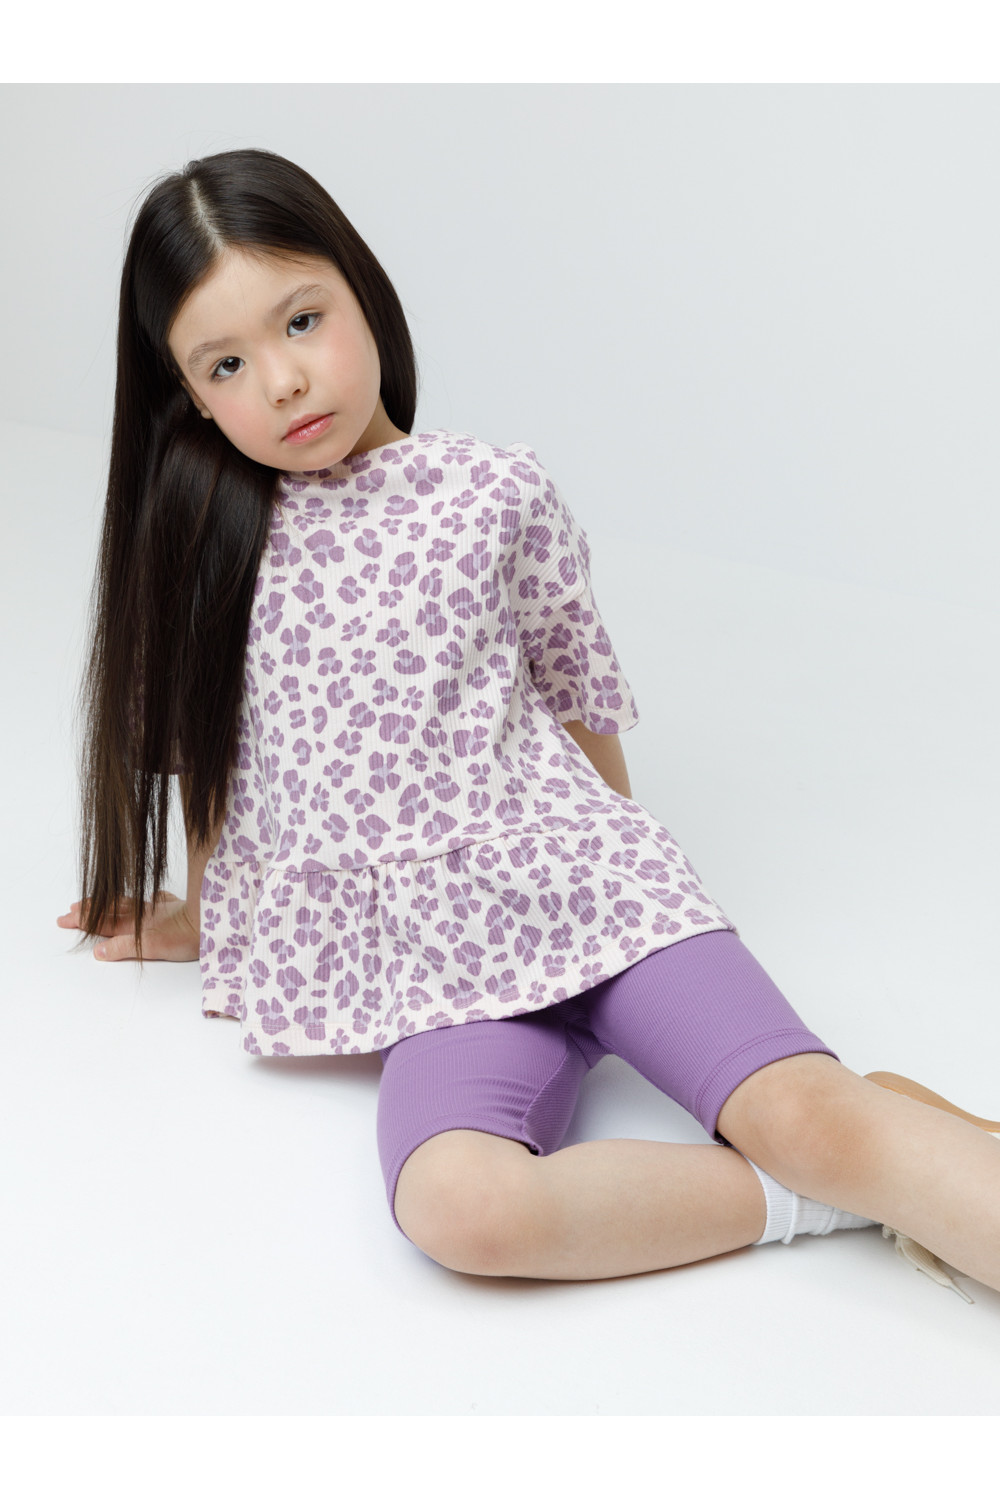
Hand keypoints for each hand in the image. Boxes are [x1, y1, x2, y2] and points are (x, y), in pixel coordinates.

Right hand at [56, 891, 199, 961]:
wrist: (213, 919)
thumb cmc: (189, 936)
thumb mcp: (153, 947)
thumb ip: (125, 947)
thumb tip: (99, 951)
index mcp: (135, 925)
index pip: (103, 922)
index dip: (84, 921)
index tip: (65, 918)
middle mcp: (144, 915)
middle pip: (110, 911)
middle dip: (89, 911)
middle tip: (70, 910)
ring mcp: (159, 909)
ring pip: (127, 903)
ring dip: (109, 903)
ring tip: (94, 900)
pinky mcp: (175, 907)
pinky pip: (153, 899)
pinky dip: (144, 898)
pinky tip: (147, 897)